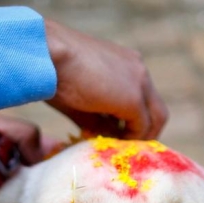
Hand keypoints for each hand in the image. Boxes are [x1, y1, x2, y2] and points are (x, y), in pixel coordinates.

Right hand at [44, 18, 167, 139]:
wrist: (46, 52)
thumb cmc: (54, 69)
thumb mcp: (82, 96)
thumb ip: (100, 118)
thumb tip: (108, 138)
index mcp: (127, 63)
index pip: (144, 98)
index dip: (136, 121)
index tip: (121, 136)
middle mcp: (139, 70)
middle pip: (157, 110)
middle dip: (146, 132)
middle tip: (128, 148)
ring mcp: (139, 83)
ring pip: (156, 118)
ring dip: (141, 138)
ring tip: (120, 150)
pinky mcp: (132, 99)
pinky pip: (142, 127)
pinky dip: (131, 139)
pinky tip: (114, 145)